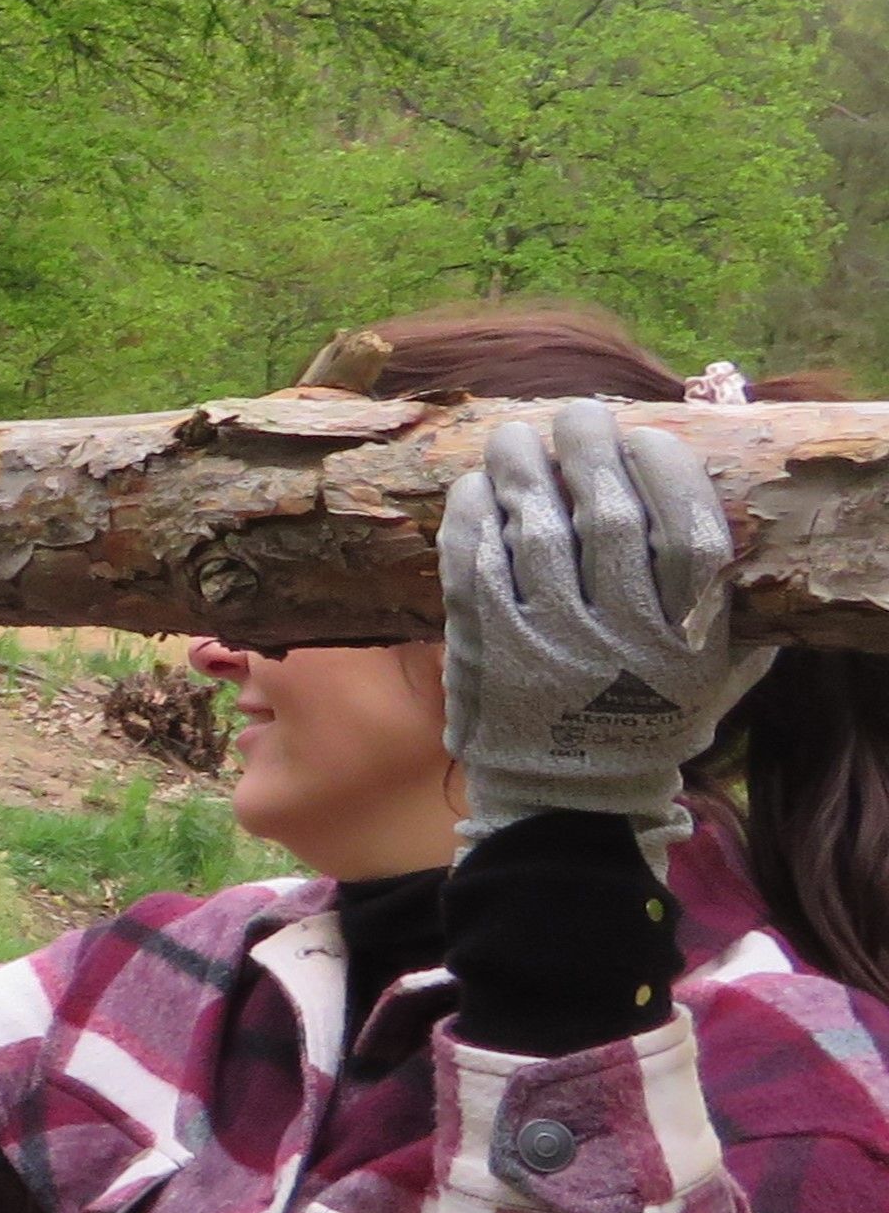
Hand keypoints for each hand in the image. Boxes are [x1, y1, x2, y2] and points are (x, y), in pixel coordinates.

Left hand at [440, 399, 769, 847]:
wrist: (567, 799)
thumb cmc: (646, 722)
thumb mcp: (714, 675)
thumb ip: (734, 607)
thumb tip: (740, 511)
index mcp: (686, 639)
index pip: (691, 536)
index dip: (670, 474)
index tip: (649, 436)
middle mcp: (619, 636)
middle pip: (610, 518)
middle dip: (592, 450)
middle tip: (581, 413)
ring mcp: (546, 640)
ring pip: (535, 529)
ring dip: (523, 469)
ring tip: (518, 435)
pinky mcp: (485, 647)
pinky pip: (473, 562)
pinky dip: (471, 516)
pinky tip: (475, 485)